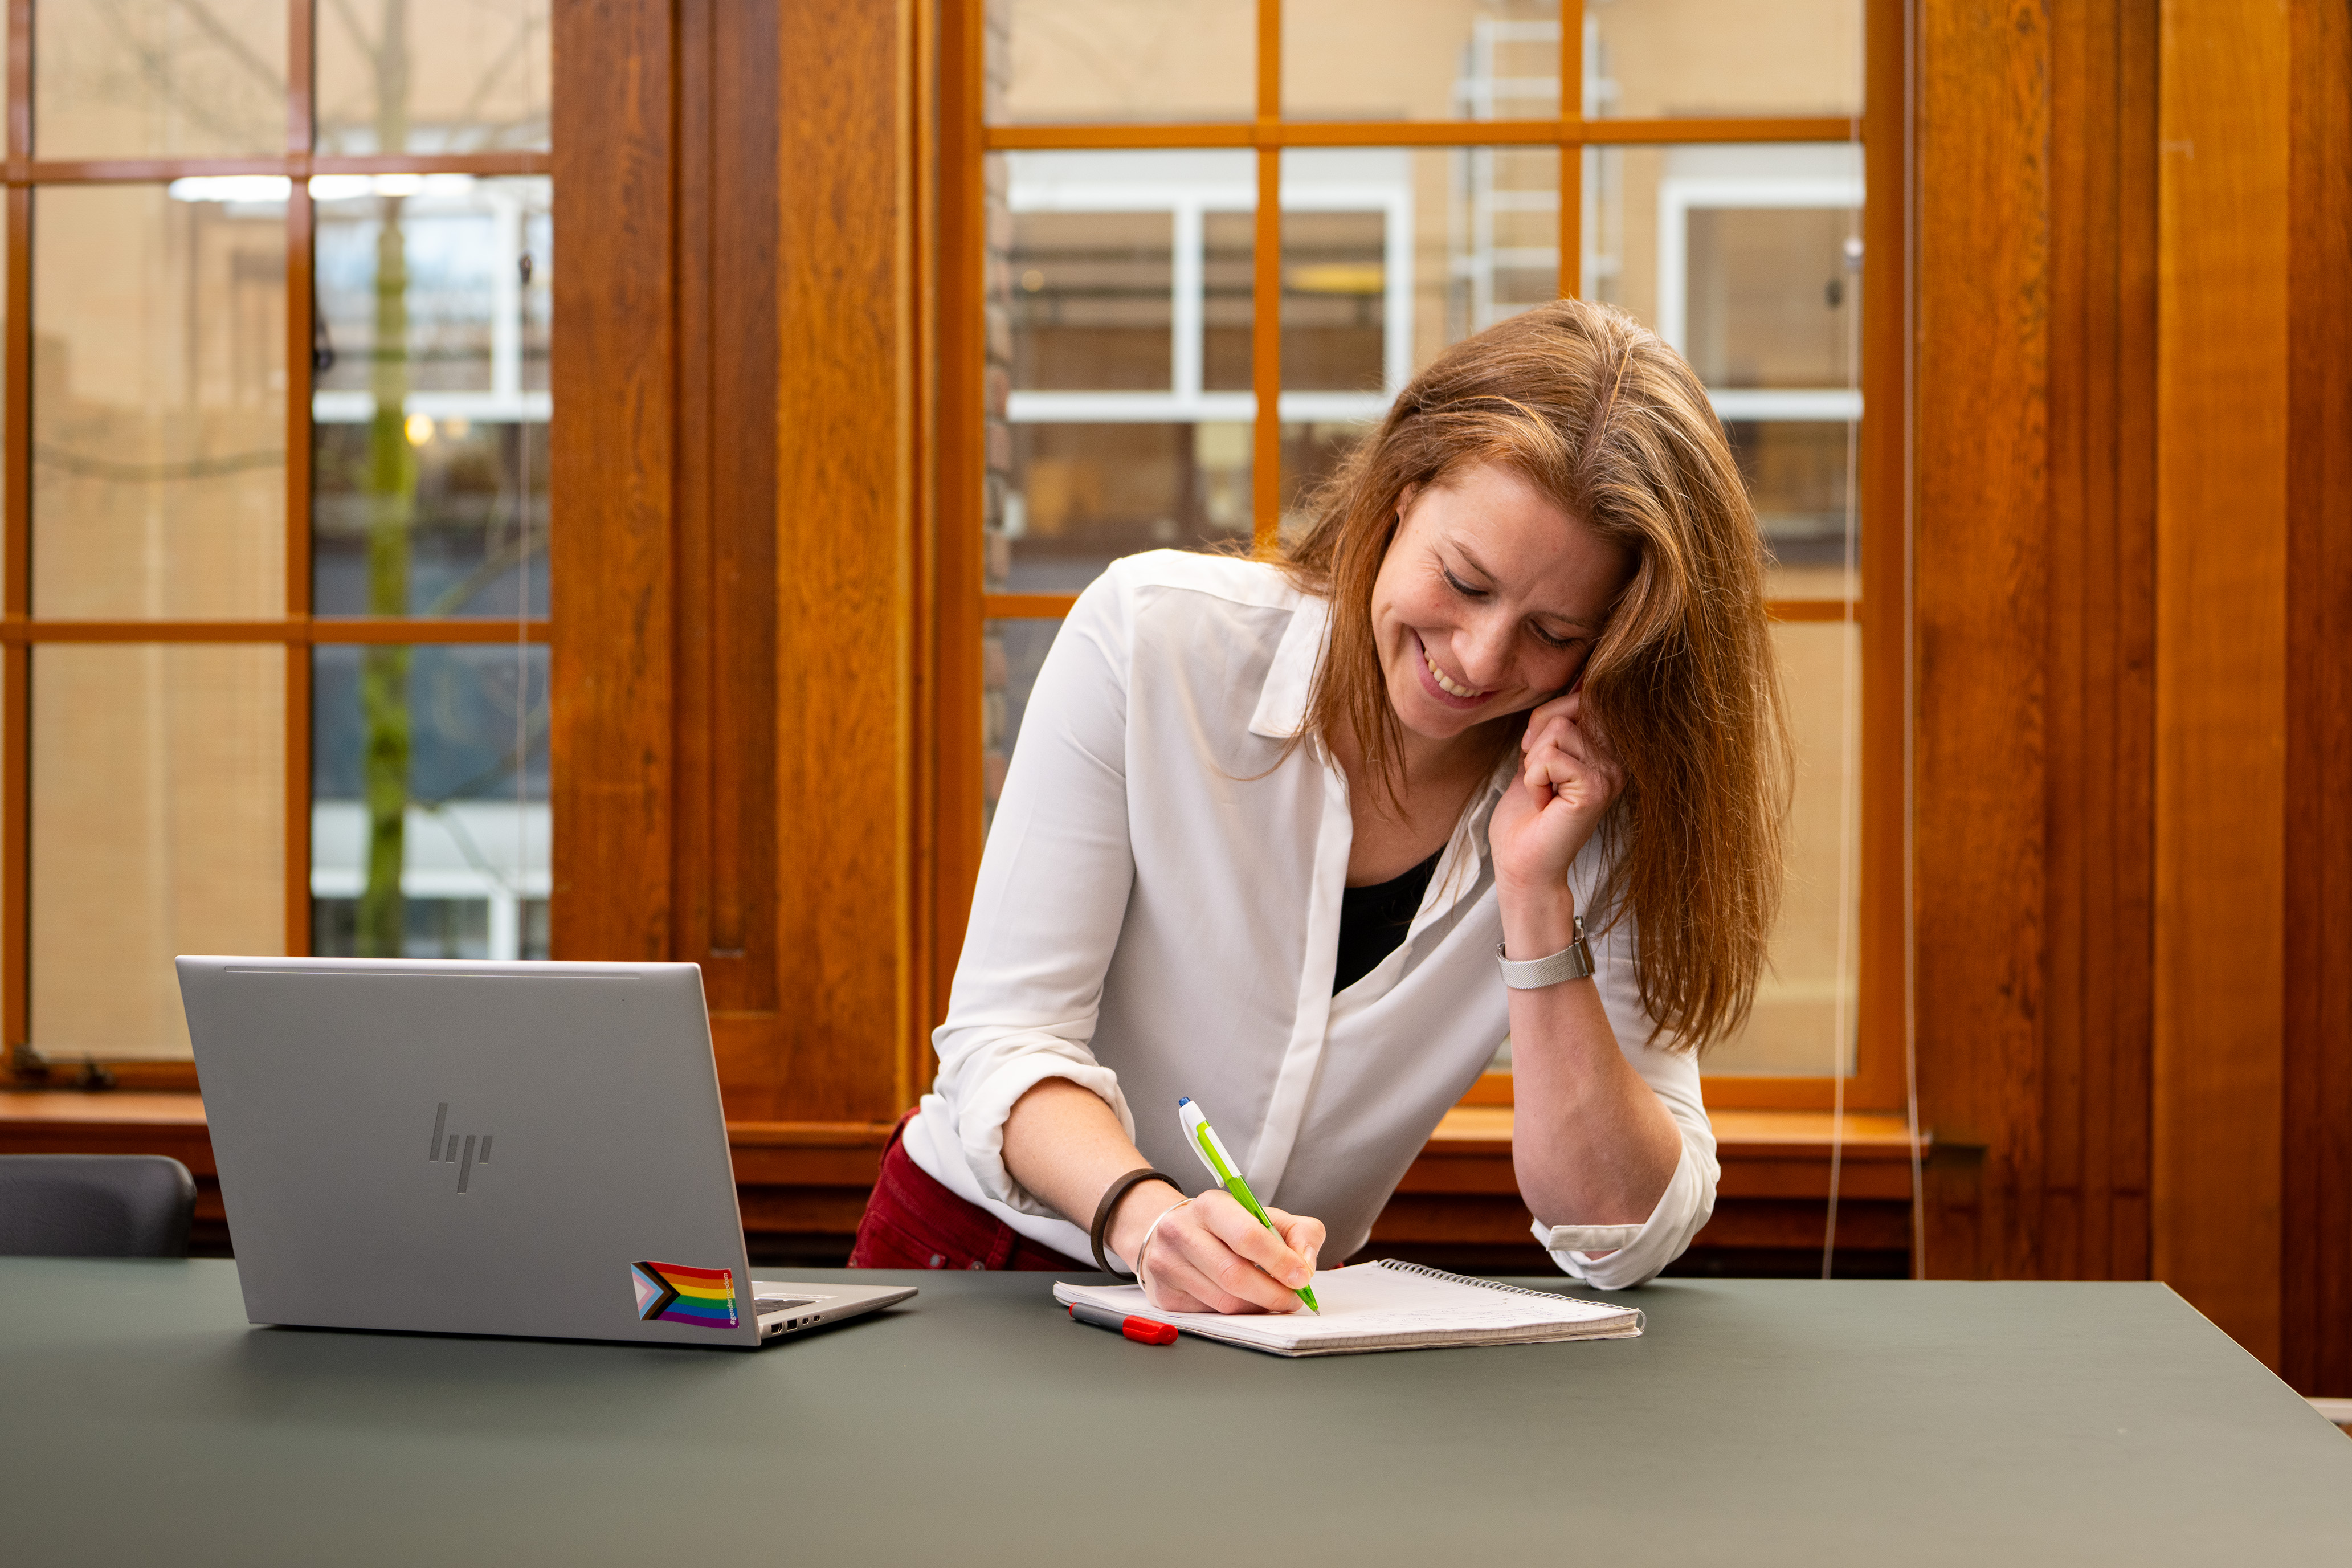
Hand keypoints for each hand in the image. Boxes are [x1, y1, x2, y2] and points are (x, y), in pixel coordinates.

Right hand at [1111, 1188, 1324, 1313]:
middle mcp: (1182, 1233)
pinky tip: (1245, 1302)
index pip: (1248, 1236)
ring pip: (1225, 1302)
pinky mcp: (1166, 1295)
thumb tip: (1306, 1265)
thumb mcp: (1264, 1215)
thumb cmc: (1225, 1226)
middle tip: (1294, 1299)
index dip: (1280, 1261)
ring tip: (1274, 1300)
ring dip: (1258, 1307)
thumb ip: (1299, 1232)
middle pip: (1235, 1275)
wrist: (1170, 1233)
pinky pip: (1211, 1315)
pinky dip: (1237, 1314)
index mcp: (1210, 1206)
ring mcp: (1168, 1266)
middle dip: (1273, 1293)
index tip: (1303, 1277)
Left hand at [1488, 689, 1624, 904]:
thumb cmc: (1527, 814)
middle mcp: (1617, 759)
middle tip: (1540, 779)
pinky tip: (1545, 803)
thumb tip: (1576, 680)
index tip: (1539, 759)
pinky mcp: (1594, 789)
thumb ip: (1555, 723)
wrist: (1522, 863)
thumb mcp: (1538, 755)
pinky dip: (1533, 779)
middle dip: (1537, 741)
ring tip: (1545, 793)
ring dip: (1534, 764)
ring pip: (1556, 730)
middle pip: (1566, 710)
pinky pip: (1549, 757)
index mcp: (1607, 749)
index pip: (1579, 698)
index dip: (1545, 721)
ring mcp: (1609, 774)